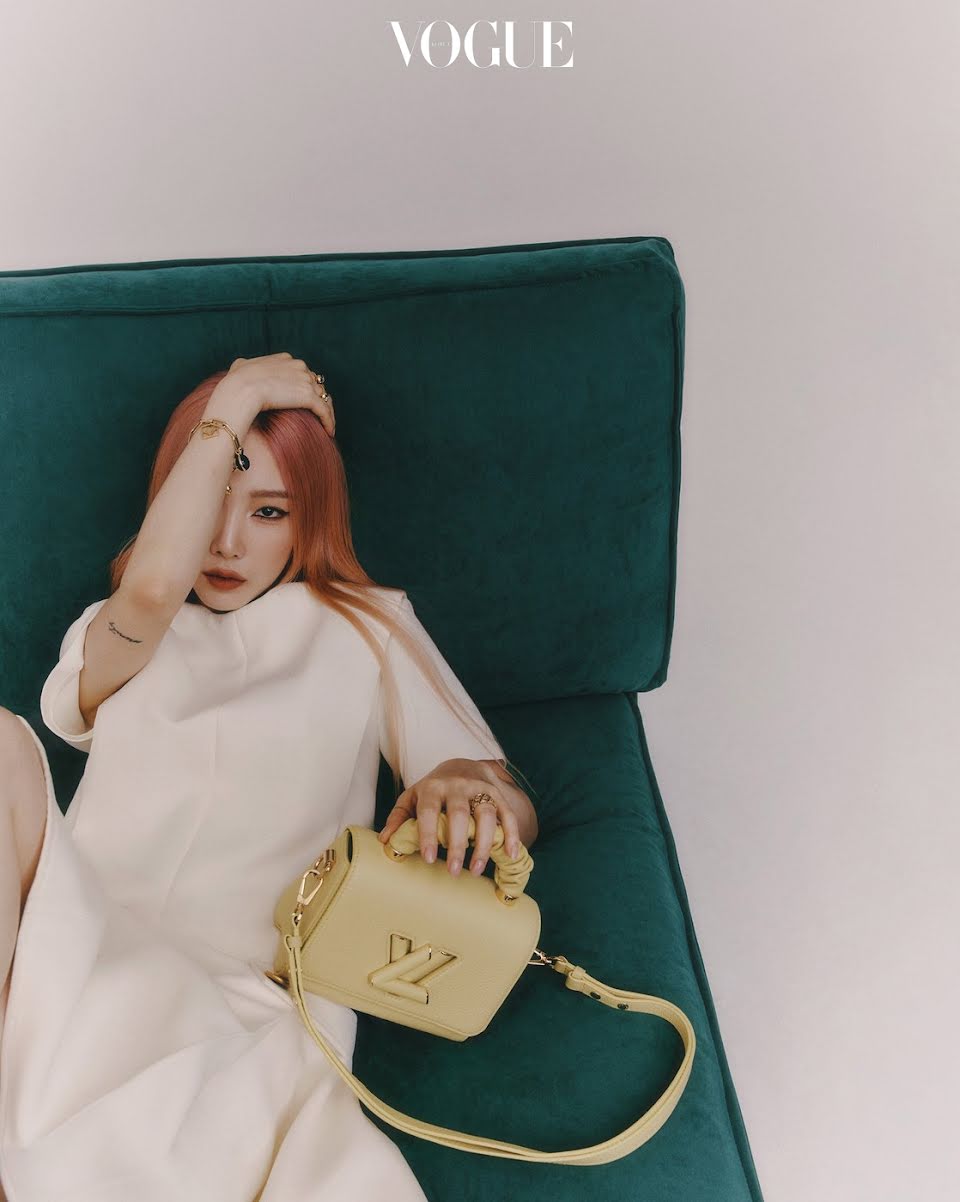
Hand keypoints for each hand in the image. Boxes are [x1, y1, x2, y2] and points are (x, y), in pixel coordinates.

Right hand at [220, 351, 335, 436]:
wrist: (241, 390)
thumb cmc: (236, 381)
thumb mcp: (240, 366)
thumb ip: (245, 365)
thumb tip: (240, 365)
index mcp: (286, 359)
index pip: (303, 372)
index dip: (304, 387)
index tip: (303, 400)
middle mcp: (299, 366)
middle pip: (316, 384)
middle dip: (317, 399)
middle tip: (318, 414)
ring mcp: (305, 380)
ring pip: (323, 397)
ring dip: (325, 411)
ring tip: (326, 425)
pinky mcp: (309, 396)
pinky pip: (324, 410)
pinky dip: (329, 421)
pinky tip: (329, 432)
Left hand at [377, 758, 522, 877]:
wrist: (461, 766)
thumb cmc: (432, 790)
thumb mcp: (412, 798)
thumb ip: (399, 818)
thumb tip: (386, 841)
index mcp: (432, 787)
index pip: (429, 810)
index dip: (429, 834)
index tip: (429, 858)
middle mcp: (457, 785)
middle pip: (460, 814)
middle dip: (458, 844)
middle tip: (454, 871)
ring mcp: (480, 789)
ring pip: (486, 815)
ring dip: (484, 844)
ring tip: (477, 869)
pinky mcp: (497, 795)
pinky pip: (508, 814)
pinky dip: (511, 834)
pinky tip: (509, 853)